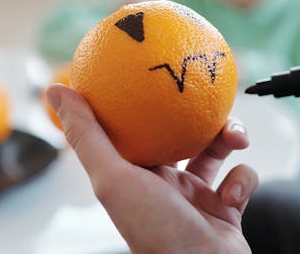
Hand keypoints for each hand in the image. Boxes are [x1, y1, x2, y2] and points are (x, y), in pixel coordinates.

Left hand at [47, 84, 257, 253]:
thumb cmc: (155, 230)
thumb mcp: (113, 177)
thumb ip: (87, 135)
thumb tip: (55, 87)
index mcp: (135, 175)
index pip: (133, 128)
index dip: (139, 100)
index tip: (149, 70)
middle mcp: (164, 184)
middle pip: (180, 134)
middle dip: (196, 114)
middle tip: (208, 97)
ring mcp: (196, 196)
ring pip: (216, 150)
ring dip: (230, 138)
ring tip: (237, 138)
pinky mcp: (227, 208)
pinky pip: (241, 178)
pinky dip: (244, 181)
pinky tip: (234, 193)